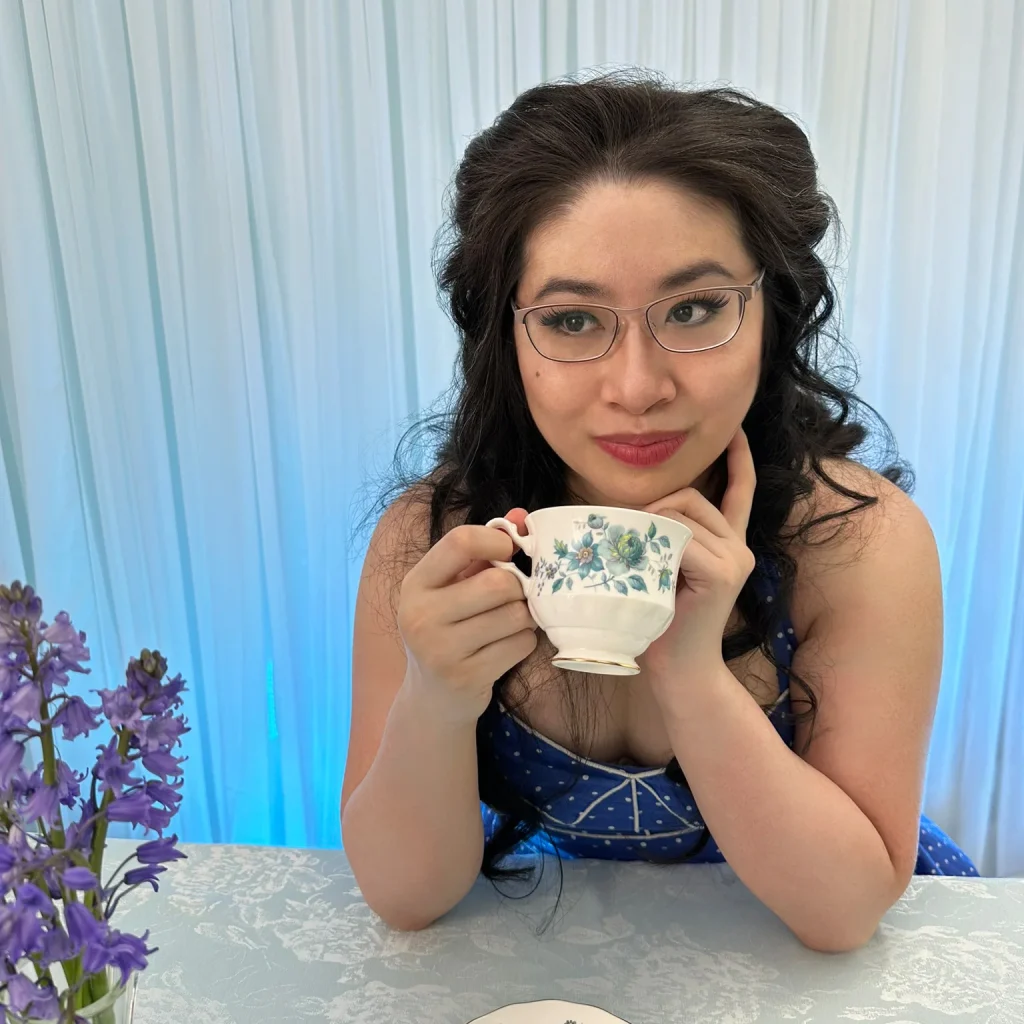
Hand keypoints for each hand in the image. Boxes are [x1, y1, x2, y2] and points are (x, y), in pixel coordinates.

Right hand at [397, 510, 536, 723]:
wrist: (432, 697)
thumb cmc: (448, 629)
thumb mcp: (453, 586)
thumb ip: (483, 549)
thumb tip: (521, 515)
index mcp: (415, 584)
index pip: (460, 541)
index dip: (496, 541)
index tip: (508, 552)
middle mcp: (421, 615)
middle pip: (497, 583)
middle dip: (518, 587)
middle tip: (515, 594)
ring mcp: (441, 650)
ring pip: (514, 615)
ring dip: (525, 616)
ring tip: (511, 620)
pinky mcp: (466, 678)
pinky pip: (520, 644)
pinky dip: (524, 641)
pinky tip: (508, 645)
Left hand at [640, 427, 756, 686]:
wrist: (677, 669)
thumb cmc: (658, 622)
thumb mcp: (657, 570)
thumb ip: (658, 539)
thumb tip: (631, 511)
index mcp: (727, 543)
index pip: (739, 490)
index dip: (738, 460)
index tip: (736, 430)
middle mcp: (738, 546)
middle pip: (688, 496)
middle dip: (653, 507)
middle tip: (630, 541)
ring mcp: (735, 557)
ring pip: (680, 513)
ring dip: (649, 529)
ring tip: (638, 563)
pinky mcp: (724, 572)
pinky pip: (681, 538)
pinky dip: (658, 548)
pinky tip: (653, 572)